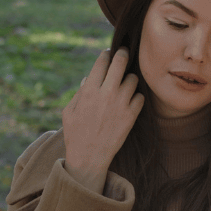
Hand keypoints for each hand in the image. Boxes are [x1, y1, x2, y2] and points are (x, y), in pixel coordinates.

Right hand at [62, 48, 143, 193]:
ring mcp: (121, 104)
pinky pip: (141, 97)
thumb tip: (88, 78)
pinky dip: (137, 97)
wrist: (89, 158)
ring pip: (133, 79)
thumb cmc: (76, 134)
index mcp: (89, 90)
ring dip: (129, 79)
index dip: (106, 55)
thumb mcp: (68, 112)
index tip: (108, 54)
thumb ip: (79, 92)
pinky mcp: (132, 116)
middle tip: (124, 53)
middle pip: (120, 62)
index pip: (102, 62)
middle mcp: (106, 94)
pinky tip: (130, 101)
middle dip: (122, 54)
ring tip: (125, 84)